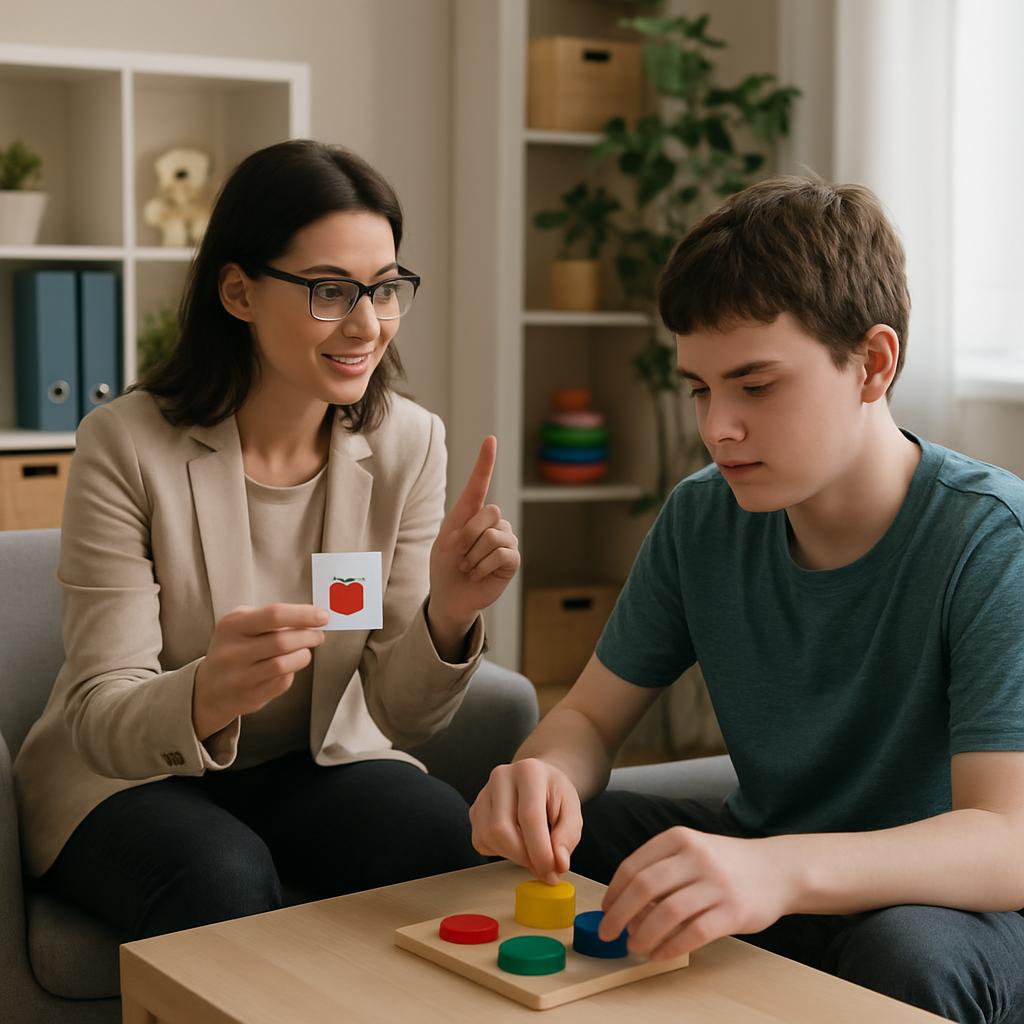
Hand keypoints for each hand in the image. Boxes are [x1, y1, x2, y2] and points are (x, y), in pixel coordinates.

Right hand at [192, 603, 327, 739]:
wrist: (208, 688)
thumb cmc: (233, 647)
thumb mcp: (240, 624)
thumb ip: (271, 617)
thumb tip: (311, 617)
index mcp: (231, 626)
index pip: (274, 615)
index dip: (303, 614)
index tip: (322, 616)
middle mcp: (232, 651)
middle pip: (283, 641)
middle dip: (309, 636)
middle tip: (318, 635)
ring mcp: (239, 677)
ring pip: (285, 664)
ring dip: (303, 655)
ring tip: (305, 650)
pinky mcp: (248, 697)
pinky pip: (282, 682)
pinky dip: (292, 672)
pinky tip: (289, 667)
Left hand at [428, 436, 519, 641]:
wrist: (450, 596)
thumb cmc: (445, 567)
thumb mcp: (445, 542)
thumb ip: (464, 526)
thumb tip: (492, 524)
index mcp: (471, 513)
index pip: (479, 483)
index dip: (485, 462)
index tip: (490, 440)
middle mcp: (492, 522)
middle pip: (488, 512)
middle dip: (468, 537)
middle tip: (460, 556)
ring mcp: (505, 539)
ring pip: (493, 536)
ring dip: (473, 556)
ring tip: (469, 567)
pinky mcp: (512, 559)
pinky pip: (502, 553)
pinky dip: (484, 566)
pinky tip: (479, 574)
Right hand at [469, 758, 581, 884]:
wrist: (539, 780)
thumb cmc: (555, 795)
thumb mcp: (573, 810)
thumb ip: (568, 836)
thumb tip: (558, 863)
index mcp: (529, 772)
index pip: (530, 817)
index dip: (540, 851)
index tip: (552, 872)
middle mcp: (501, 777)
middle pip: (501, 829)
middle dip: (523, 857)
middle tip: (543, 869)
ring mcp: (484, 792)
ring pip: (488, 837)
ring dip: (512, 856)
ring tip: (532, 851)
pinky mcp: (475, 810)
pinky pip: (480, 841)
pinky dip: (500, 851)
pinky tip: (516, 842)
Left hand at [598, 827, 791, 959]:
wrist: (777, 870)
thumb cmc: (725, 864)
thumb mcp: (692, 851)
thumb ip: (662, 870)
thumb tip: (624, 905)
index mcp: (679, 838)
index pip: (633, 866)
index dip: (614, 892)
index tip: (606, 909)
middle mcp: (695, 857)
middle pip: (644, 887)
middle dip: (619, 914)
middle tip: (609, 932)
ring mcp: (715, 884)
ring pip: (666, 912)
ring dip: (643, 934)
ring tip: (634, 946)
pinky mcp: (732, 911)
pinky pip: (693, 933)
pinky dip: (670, 947)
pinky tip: (659, 954)